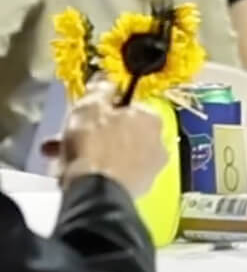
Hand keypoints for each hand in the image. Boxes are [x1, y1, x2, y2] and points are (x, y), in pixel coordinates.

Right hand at [46, 80, 166, 197]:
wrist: (96, 192)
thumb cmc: (93, 143)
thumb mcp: (90, 106)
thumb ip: (100, 90)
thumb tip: (107, 79)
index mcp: (152, 118)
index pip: (127, 106)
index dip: (102, 109)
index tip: (82, 114)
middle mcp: (159, 142)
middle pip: (120, 132)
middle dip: (91, 133)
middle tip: (66, 136)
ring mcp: (152, 169)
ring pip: (115, 153)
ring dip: (90, 152)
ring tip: (61, 156)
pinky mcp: (140, 189)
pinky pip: (115, 173)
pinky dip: (98, 171)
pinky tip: (76, 173)